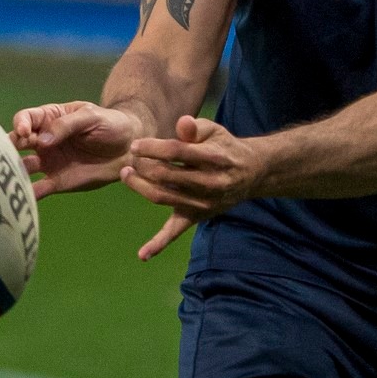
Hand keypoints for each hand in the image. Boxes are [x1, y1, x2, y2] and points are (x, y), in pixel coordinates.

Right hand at [11, 101, 140, 199]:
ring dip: (13, 172)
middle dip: (8, 148)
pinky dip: (28, 194)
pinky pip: (39, 189)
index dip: (20, 124)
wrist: (128, 150)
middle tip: (6, 156)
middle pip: (18, 143)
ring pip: (22, 167)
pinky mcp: (57, 182)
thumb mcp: (91, 117)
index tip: (24, 133)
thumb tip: (42, 140)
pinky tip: (21, 199)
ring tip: (9, 178)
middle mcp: (42, 141)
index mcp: (49, 118)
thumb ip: (66, 125)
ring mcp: (48, 162)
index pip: (26, 118)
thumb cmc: (110, 124)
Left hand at [123, 115, 264, 260]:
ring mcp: (202, 203)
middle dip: (143, 165)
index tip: (135, 145)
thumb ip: (195, 127)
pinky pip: (176, 232)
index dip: (152, 148)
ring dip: (139, 187)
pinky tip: (142, 255)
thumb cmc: (224, 147)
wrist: (250, 173)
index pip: (175, 151)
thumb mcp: (214, 131)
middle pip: (166, 175)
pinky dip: (158, 244)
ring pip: (163, 198)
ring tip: (126, 174)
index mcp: (213, 158)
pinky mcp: (197, 217)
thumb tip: (182, 123)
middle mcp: (209, 183)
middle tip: (130, 158)